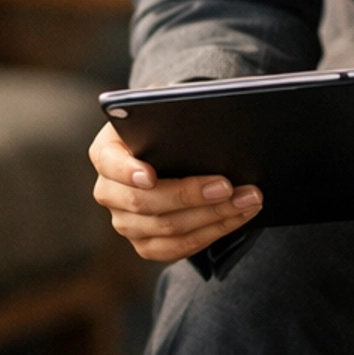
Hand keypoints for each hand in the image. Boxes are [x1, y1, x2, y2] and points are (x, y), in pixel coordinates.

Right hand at [90, 122, 261, 261]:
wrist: (172, 147)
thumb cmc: (168, 124)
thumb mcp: (166, 107)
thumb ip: (172, 107)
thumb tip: (198, 109)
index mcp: (106, 152)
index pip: (110, 163)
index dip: (128, 171)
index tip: (150, 176)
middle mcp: (109, 191)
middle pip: (144, 202)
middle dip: (189, 195)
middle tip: (226, 185)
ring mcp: (126, 221)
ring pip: (167, 228)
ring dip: (213, 216)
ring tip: (247, 199)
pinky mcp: (146, 244)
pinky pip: (178, 247)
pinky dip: (213, 232)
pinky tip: (238, 216)